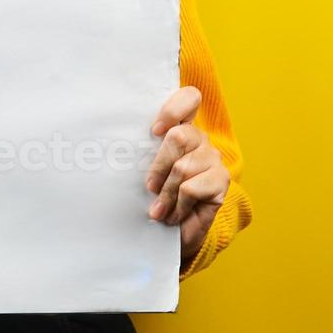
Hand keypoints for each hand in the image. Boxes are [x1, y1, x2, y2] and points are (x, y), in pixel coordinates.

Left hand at [145, 86, 229, 270]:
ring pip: (182, 167)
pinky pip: (192, 188)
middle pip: (179, 136)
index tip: (155, 130)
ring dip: (166, 194)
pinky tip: (174, 215)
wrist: (174, 234)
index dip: (174, 108)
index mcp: (181, 128)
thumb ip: (139, 152)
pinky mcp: (221, 182)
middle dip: (159, 166)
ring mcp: (213, 159)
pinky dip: (178, 206)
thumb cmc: (155, 197)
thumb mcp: (143, 171)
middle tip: (149, 187)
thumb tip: (112, 145)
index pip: (189, 98)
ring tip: (160, 209)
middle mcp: (200, 139)